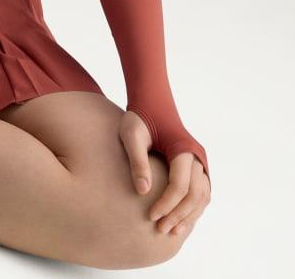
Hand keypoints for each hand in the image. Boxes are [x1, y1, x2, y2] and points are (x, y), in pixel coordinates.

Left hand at [119, 110, 210, 237]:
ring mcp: (200, 161)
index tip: (150, 216)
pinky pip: (201, 191)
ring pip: (202, 196)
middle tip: (161, 229)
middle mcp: (197, 156)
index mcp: (183, 148)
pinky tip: (181, 220)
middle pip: (195, 194)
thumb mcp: (131, 135)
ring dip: (189, 215)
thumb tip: (142, 191)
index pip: (180, 185)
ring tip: (172, 230)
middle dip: (179, 215)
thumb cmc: (139, 118)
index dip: (166, 204)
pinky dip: (194, 207)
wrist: (152, 104)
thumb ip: (137, 160)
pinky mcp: (197, 166)